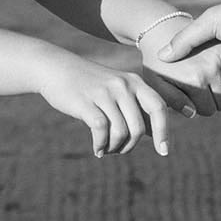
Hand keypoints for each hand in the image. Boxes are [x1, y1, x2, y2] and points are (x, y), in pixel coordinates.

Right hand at [38, 49, 193, 156]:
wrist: (55, 68)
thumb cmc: (90, 84)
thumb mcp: (117, 90)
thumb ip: (136, 108)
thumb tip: (155, 135)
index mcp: (134, 82)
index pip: (158, 107)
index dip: (164, 131)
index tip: (164, 152)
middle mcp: (122, 85)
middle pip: (138, 127)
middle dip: (130, 146)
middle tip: (119, 150)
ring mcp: (104, 93)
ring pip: (120, 132)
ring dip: (114, 148)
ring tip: (106, 149)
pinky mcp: (85, 102)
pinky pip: (101, 130)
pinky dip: (101, 145)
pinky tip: (97, 149)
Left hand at [140, 8, 220, 111]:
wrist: (160, 30)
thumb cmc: (156, 62)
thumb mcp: (156, 83)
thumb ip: (174, 101)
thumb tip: (193, 112)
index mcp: (195, 80)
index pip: (208, 110)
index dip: (199, 108)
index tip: (191, 100)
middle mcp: (212, 69)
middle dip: (213, 101)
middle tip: (201, 93)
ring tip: (212, 87)